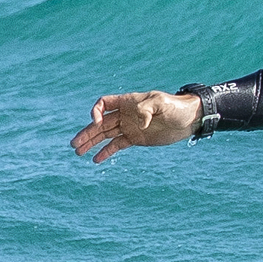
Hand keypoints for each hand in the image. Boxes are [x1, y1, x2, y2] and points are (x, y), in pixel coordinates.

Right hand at [71, 88, 199, 160]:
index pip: (104, 104)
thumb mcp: (162, 103)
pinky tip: (96, 160)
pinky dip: (106, 152)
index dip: (97, 112)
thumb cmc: (176, 107)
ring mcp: (129, 127)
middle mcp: (126, 114)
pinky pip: (116, 145)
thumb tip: (138, 122)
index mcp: (128, 102)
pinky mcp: (136, 139)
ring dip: (91, 143)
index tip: (97, 123)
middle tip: (74, 145)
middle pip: (100, 123)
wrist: (189, 119)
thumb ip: (147, 108)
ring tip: (78, 152)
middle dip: (87, 133)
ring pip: (105, 135)